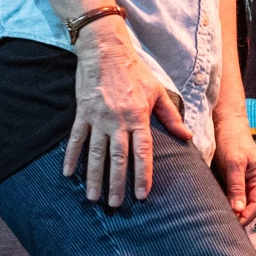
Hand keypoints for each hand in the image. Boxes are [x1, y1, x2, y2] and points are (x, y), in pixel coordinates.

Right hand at [63, 18, 191, 203]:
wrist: (107, 50)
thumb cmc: (135, 71)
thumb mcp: (158, 92)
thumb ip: (171, 117)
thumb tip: (187, 137)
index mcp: (139, 117)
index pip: (142, 152)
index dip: (143, 174)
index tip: (142, 195)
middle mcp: (119, 120)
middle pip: (118, 158)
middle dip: (117, 184)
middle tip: (116, 205)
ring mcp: (99, 117)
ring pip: (96, 153)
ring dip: (94, 177)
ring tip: (93, 198)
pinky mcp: (83, 112)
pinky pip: (76, 138)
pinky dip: (72, 156)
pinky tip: (68, 174)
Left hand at [212, 117, 255, 225]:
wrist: (223, 122)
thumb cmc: (232, 138)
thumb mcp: (234, 162)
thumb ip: (236, 185)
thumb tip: (238, 209)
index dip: (248, 216)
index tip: (235, 225)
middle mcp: (252, 182)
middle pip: (248, 206)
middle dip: (238, 217)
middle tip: (222, 228)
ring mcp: (240, 182)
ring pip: (237, 202)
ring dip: (228, 212)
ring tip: (216, 222)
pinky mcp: (228, 181)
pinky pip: (227, 196)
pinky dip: (221, 203)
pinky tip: (211, 210)